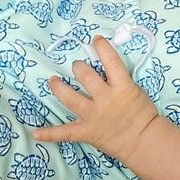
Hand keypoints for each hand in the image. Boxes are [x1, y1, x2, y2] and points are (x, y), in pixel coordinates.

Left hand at [32, 36, 158, 167]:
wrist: (144, 141)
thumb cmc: (142, 113)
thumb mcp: (135, 89)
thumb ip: (118, 78)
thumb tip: (103, 64)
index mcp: (122, 87)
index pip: (111, 61)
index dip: (102, 47)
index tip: (95, 39)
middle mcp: (106, 99)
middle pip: (85, 76)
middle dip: (78, 67)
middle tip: (77, 67)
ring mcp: (94, 116)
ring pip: (70, 98)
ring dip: (58, 87)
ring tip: (53, 81)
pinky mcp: (87, 132)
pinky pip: (65, 133)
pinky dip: (49, 134)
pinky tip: (35, 134)